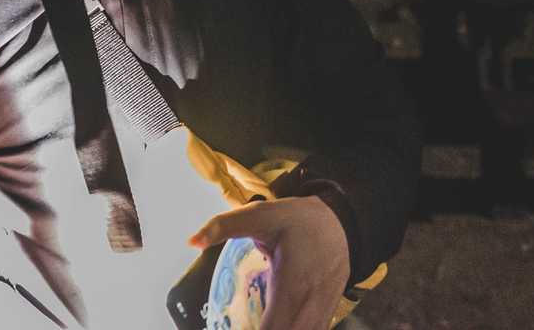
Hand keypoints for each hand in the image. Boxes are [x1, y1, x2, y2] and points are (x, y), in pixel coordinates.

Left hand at [187, 195, 350, 329]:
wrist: (341, 223)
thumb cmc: (299, 220)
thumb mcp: (261, 214)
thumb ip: (224, 226)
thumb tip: (192, 241)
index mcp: (291, 286)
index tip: (229, 327)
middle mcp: (309, 306)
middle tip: (239, 323)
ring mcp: (321, 313)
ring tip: (255, 321)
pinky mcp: (327, 314)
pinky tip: (276, 323)